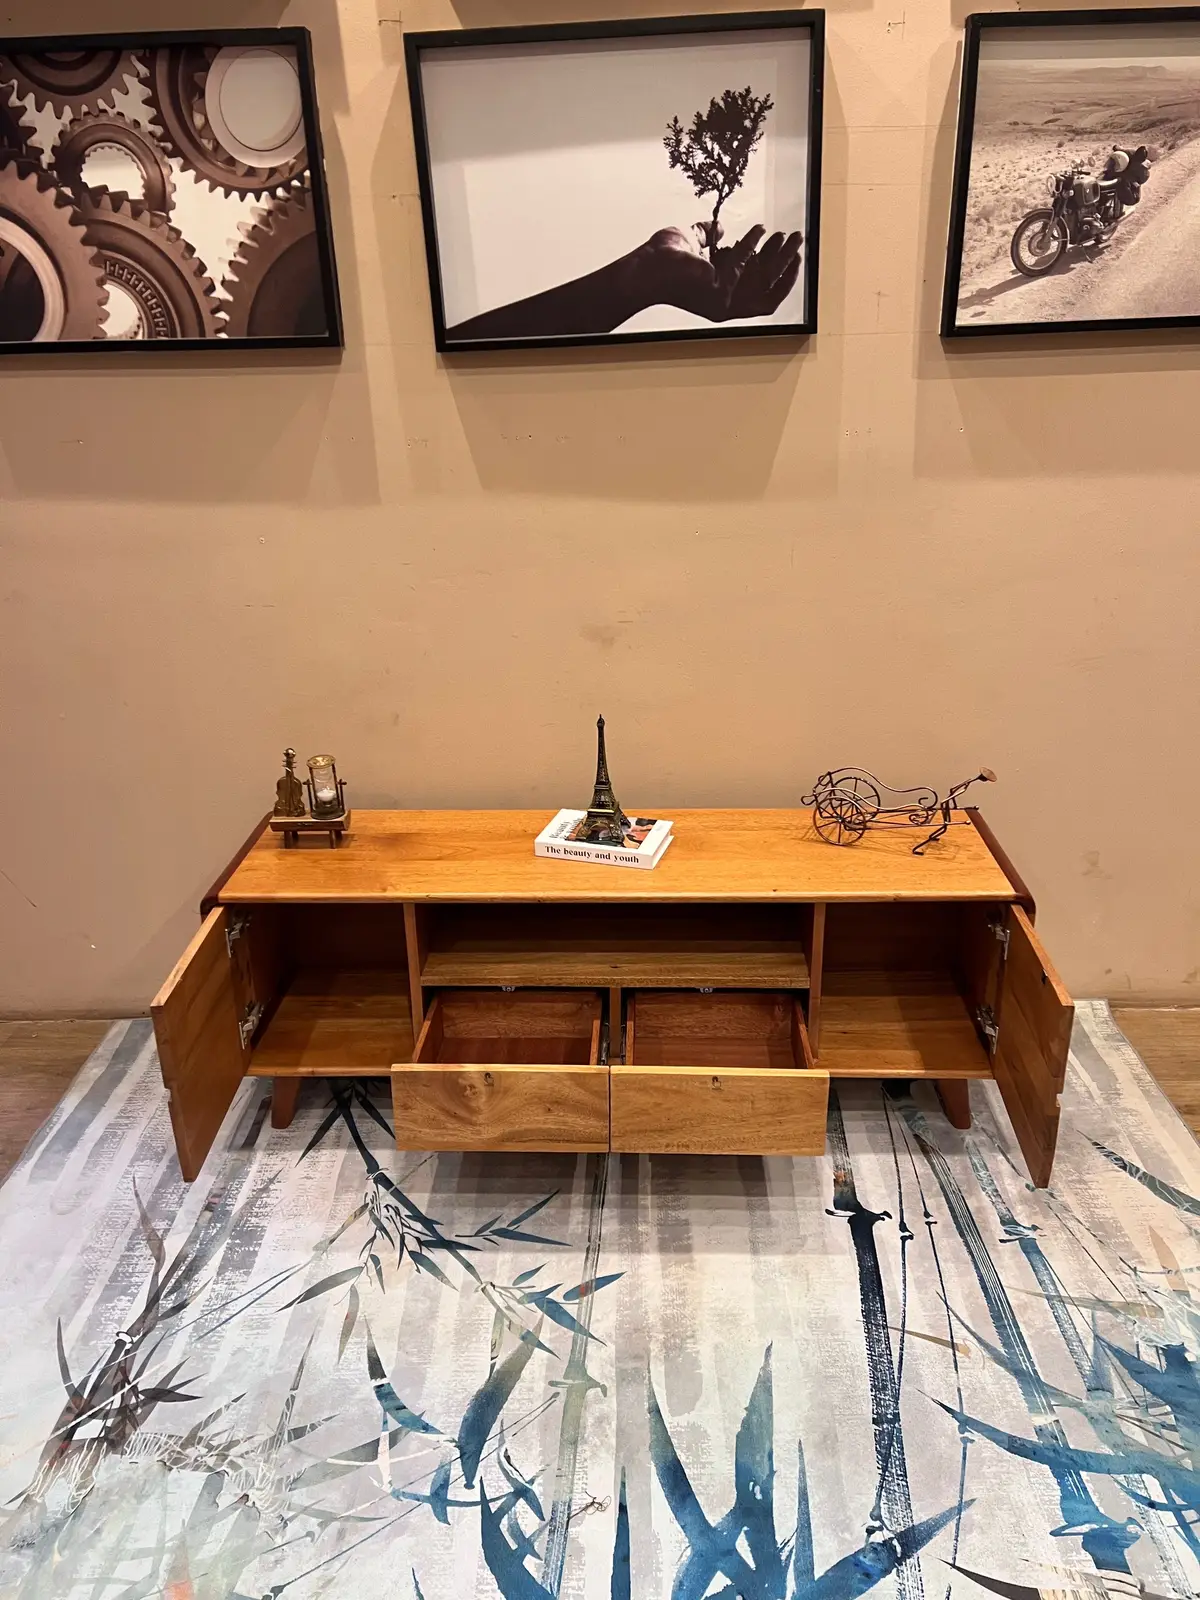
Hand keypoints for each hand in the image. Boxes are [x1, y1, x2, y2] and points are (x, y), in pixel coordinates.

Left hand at [624, 221, 802, 322]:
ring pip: (763, 281)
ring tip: (793, 236)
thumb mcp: (692, 241)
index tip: (782, 246)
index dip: (773, 268)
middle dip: (785, 261)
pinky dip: (753, 246)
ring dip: (782, 259)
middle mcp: (724, 304)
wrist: (645, 268)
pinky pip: (744, 265)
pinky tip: (761, 230)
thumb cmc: (661, 259)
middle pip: (766, 285)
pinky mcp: (719, 294)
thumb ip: (707, 236)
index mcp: (719, 295)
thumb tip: (721, 229)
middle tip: (797, 239)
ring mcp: (723, 303)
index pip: (756, 287)